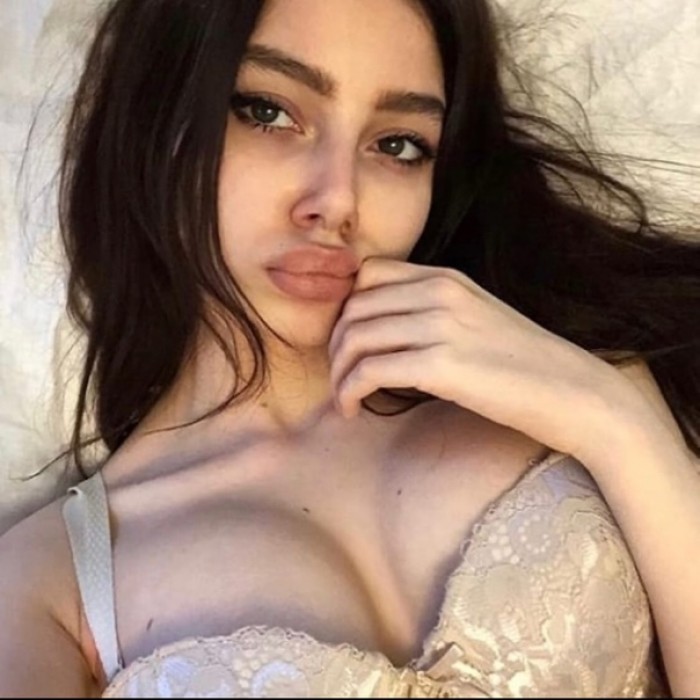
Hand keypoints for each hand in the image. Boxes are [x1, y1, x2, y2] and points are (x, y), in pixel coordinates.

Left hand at [328, 257, 641, 459]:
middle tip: (341, 377)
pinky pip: (368, 371)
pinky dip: (349, 392)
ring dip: (338, 374)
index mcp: (446, 277)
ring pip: (354, 339)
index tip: (351, 343)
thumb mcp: (475, 318)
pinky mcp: (441, 365)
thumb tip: (382, 332)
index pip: (368, 275)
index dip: (347, 309)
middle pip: (352, 307)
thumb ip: (432, 312)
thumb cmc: (524, 364)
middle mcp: (439, 292)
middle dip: (335, 345)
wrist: (573, 392)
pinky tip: (353, 409)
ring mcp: (441, 326)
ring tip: (345, 399)